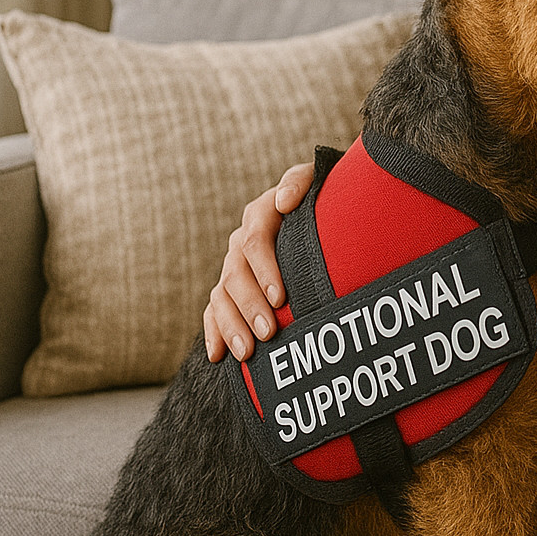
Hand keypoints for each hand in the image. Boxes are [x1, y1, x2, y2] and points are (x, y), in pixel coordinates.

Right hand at [202, 161, 314, 360]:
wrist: (319, 209)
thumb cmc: (322, 196)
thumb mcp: (316, 180)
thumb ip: (299, 182)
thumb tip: (284, 201)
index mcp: (260, 214)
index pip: (255, 242)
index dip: (265, 270)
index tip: (281, 297)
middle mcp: (241, 240)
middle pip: (235, 274)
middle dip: (250, 306)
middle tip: (268, 333)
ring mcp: (233, 265)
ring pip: (222, 296)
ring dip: (232, 325)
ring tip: (248, 353)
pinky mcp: (230, 286)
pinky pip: (214, 309)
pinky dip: (214, 332)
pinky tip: (218, 355)